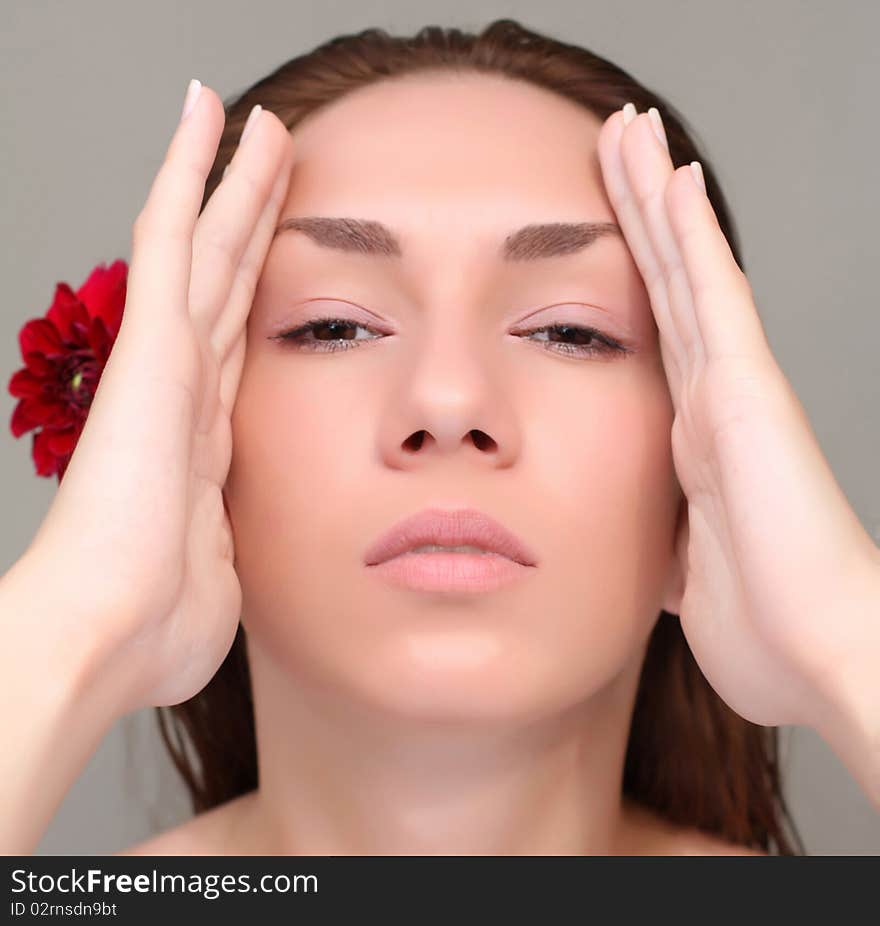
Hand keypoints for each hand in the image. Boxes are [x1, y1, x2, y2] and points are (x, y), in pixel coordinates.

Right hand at [12, 83, 293, 712]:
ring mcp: (167, 363)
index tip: (277, 253)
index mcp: (206, 440)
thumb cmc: (158, 623)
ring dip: (233, 180)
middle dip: (252, 217)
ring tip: (256, 118)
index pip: (237, 343)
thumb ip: (227, 549)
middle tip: (279, 156)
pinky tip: (204, 116)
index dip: (255, 292)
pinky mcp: (152, 347)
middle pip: (228, 282)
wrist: (110, 632)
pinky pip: (171, 239)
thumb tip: (222, 565)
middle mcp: (187, 389)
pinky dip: (185, 174)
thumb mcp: (217, 575)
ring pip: (207, 245)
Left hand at [596, 103, 879, 736]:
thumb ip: (664, 537)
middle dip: (637, 212)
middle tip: (615, 143)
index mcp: (691, 438)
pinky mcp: (746, 395)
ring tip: (633, 130)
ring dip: (657, 199)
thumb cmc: (762, 625)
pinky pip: (713, 299)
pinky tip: (676, 177)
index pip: (652, 333)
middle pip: (664, 286)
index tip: (605, 220)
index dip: (632, 274)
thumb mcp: (685, 569)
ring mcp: (731, 390)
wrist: (816, 654)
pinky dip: (693, 238)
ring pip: (684, 273)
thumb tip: (652, 541)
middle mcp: (711, 400)